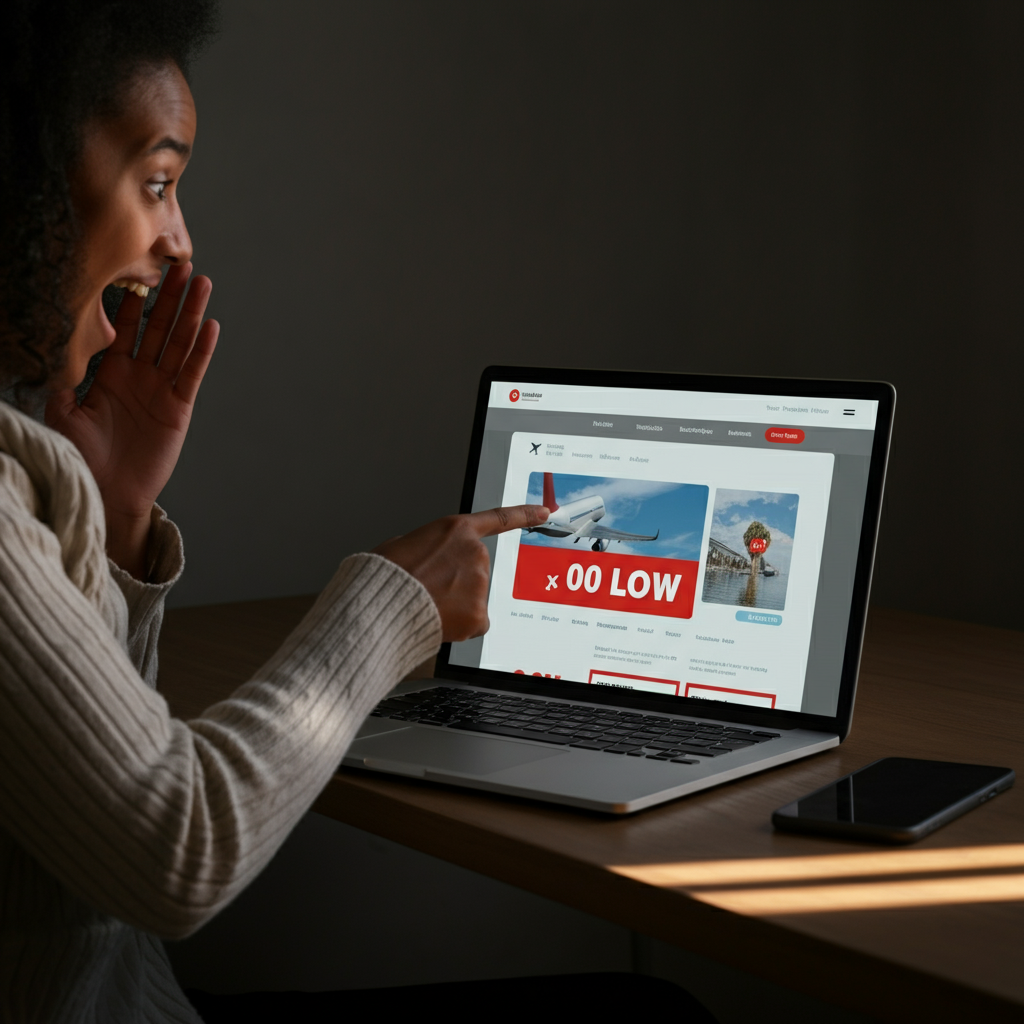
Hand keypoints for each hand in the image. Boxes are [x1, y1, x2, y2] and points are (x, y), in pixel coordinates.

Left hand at [46, 263, 218, 577]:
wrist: (104, 491)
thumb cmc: (79, 456)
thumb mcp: (61, 411)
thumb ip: (61, 377)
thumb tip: (47, 340)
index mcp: (113, 374)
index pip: (128, 328)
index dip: (136, 300)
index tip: (140, 270)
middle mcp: (141, 377)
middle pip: (161, 327)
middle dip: (171, 296)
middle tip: (182, 264)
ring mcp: (162, 390)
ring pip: (180, 342)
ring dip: (192, 313)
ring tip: (202, 283)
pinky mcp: (179, 407)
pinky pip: (191, 372)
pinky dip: (202, 350)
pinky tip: (210, 326)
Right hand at [374, 505, 548, 641]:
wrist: (381, 607)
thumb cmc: (386, 576)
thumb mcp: (404, 544)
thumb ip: (431, 547)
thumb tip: (432, 559)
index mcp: (455, 530)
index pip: (499, 519)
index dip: (524, 514)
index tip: (544, 511)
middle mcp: (475, 553)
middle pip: (475, 570)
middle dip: (458, 582)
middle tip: (430, 589)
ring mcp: (480, 583)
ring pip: (473, 599)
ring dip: (455, 603)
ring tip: (428, 603)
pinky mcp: (479, 613)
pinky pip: (474, 623)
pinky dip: (460, 626)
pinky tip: (439, 620)